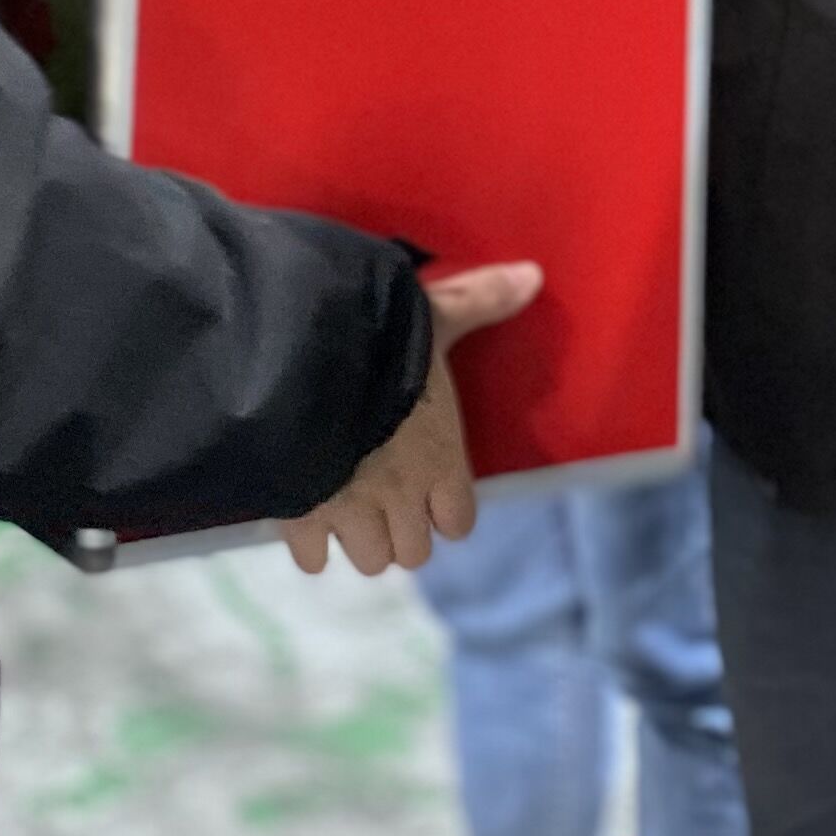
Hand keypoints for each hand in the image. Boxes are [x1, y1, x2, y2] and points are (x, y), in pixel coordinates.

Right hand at [281, 261, 541, 576]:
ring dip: (360, 539)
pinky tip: (304, 512)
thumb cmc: (381, 339)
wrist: (304, 360)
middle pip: (414, 552)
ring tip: (346, 507)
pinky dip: (309, 544)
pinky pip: (311, 558)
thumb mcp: (436, 313)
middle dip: (402, 530)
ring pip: (370, 560)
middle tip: (385, 497)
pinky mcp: (300, 517)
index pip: (459, 521)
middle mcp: (404, 498)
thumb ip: (481, 300)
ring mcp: (352, 513)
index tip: (430, 488)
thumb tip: (534, 275)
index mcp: (441, 460)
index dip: (445, 508)